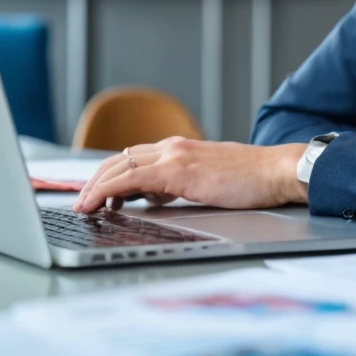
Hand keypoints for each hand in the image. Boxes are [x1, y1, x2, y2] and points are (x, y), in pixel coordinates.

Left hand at [72, 138, 307, 213]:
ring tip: (81, 207)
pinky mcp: (177, 170)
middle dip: (93, 182)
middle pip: (117, 161)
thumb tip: (158, 196)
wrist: (275, 172)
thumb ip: (180, 183)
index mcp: (179, 149)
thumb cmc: (251, 180)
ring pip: (118, 167)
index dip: (107, 177)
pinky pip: (130, 179)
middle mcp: (172, 147)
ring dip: (94, 188)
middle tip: (80, 204)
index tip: (93, 196)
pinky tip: (96, 204)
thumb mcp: (207, 179)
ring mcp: (174, 156)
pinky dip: (106, 190)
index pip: (132, 159)